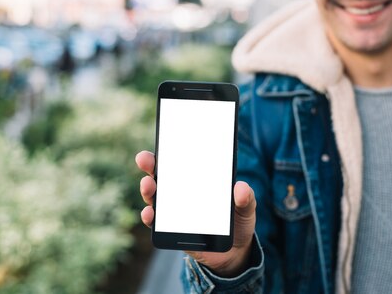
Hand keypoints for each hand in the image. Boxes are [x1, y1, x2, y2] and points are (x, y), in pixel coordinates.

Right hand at [135, 150, 256, 276]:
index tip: (163, 139)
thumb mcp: (246, 207)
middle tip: (144, 158)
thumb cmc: (238, 222)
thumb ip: (246, 198)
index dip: (170, 150)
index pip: (181, 161)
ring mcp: (173, 210)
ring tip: (148, 185)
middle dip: (150, 164)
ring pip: (155, 196)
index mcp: (198, 180)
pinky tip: (150, 214)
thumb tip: (241, 187)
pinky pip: (156, 223)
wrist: (234, 251)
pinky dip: (150, 217)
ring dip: (148, 189)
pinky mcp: (170, 230)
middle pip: (161, 175)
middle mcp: (181, 192)